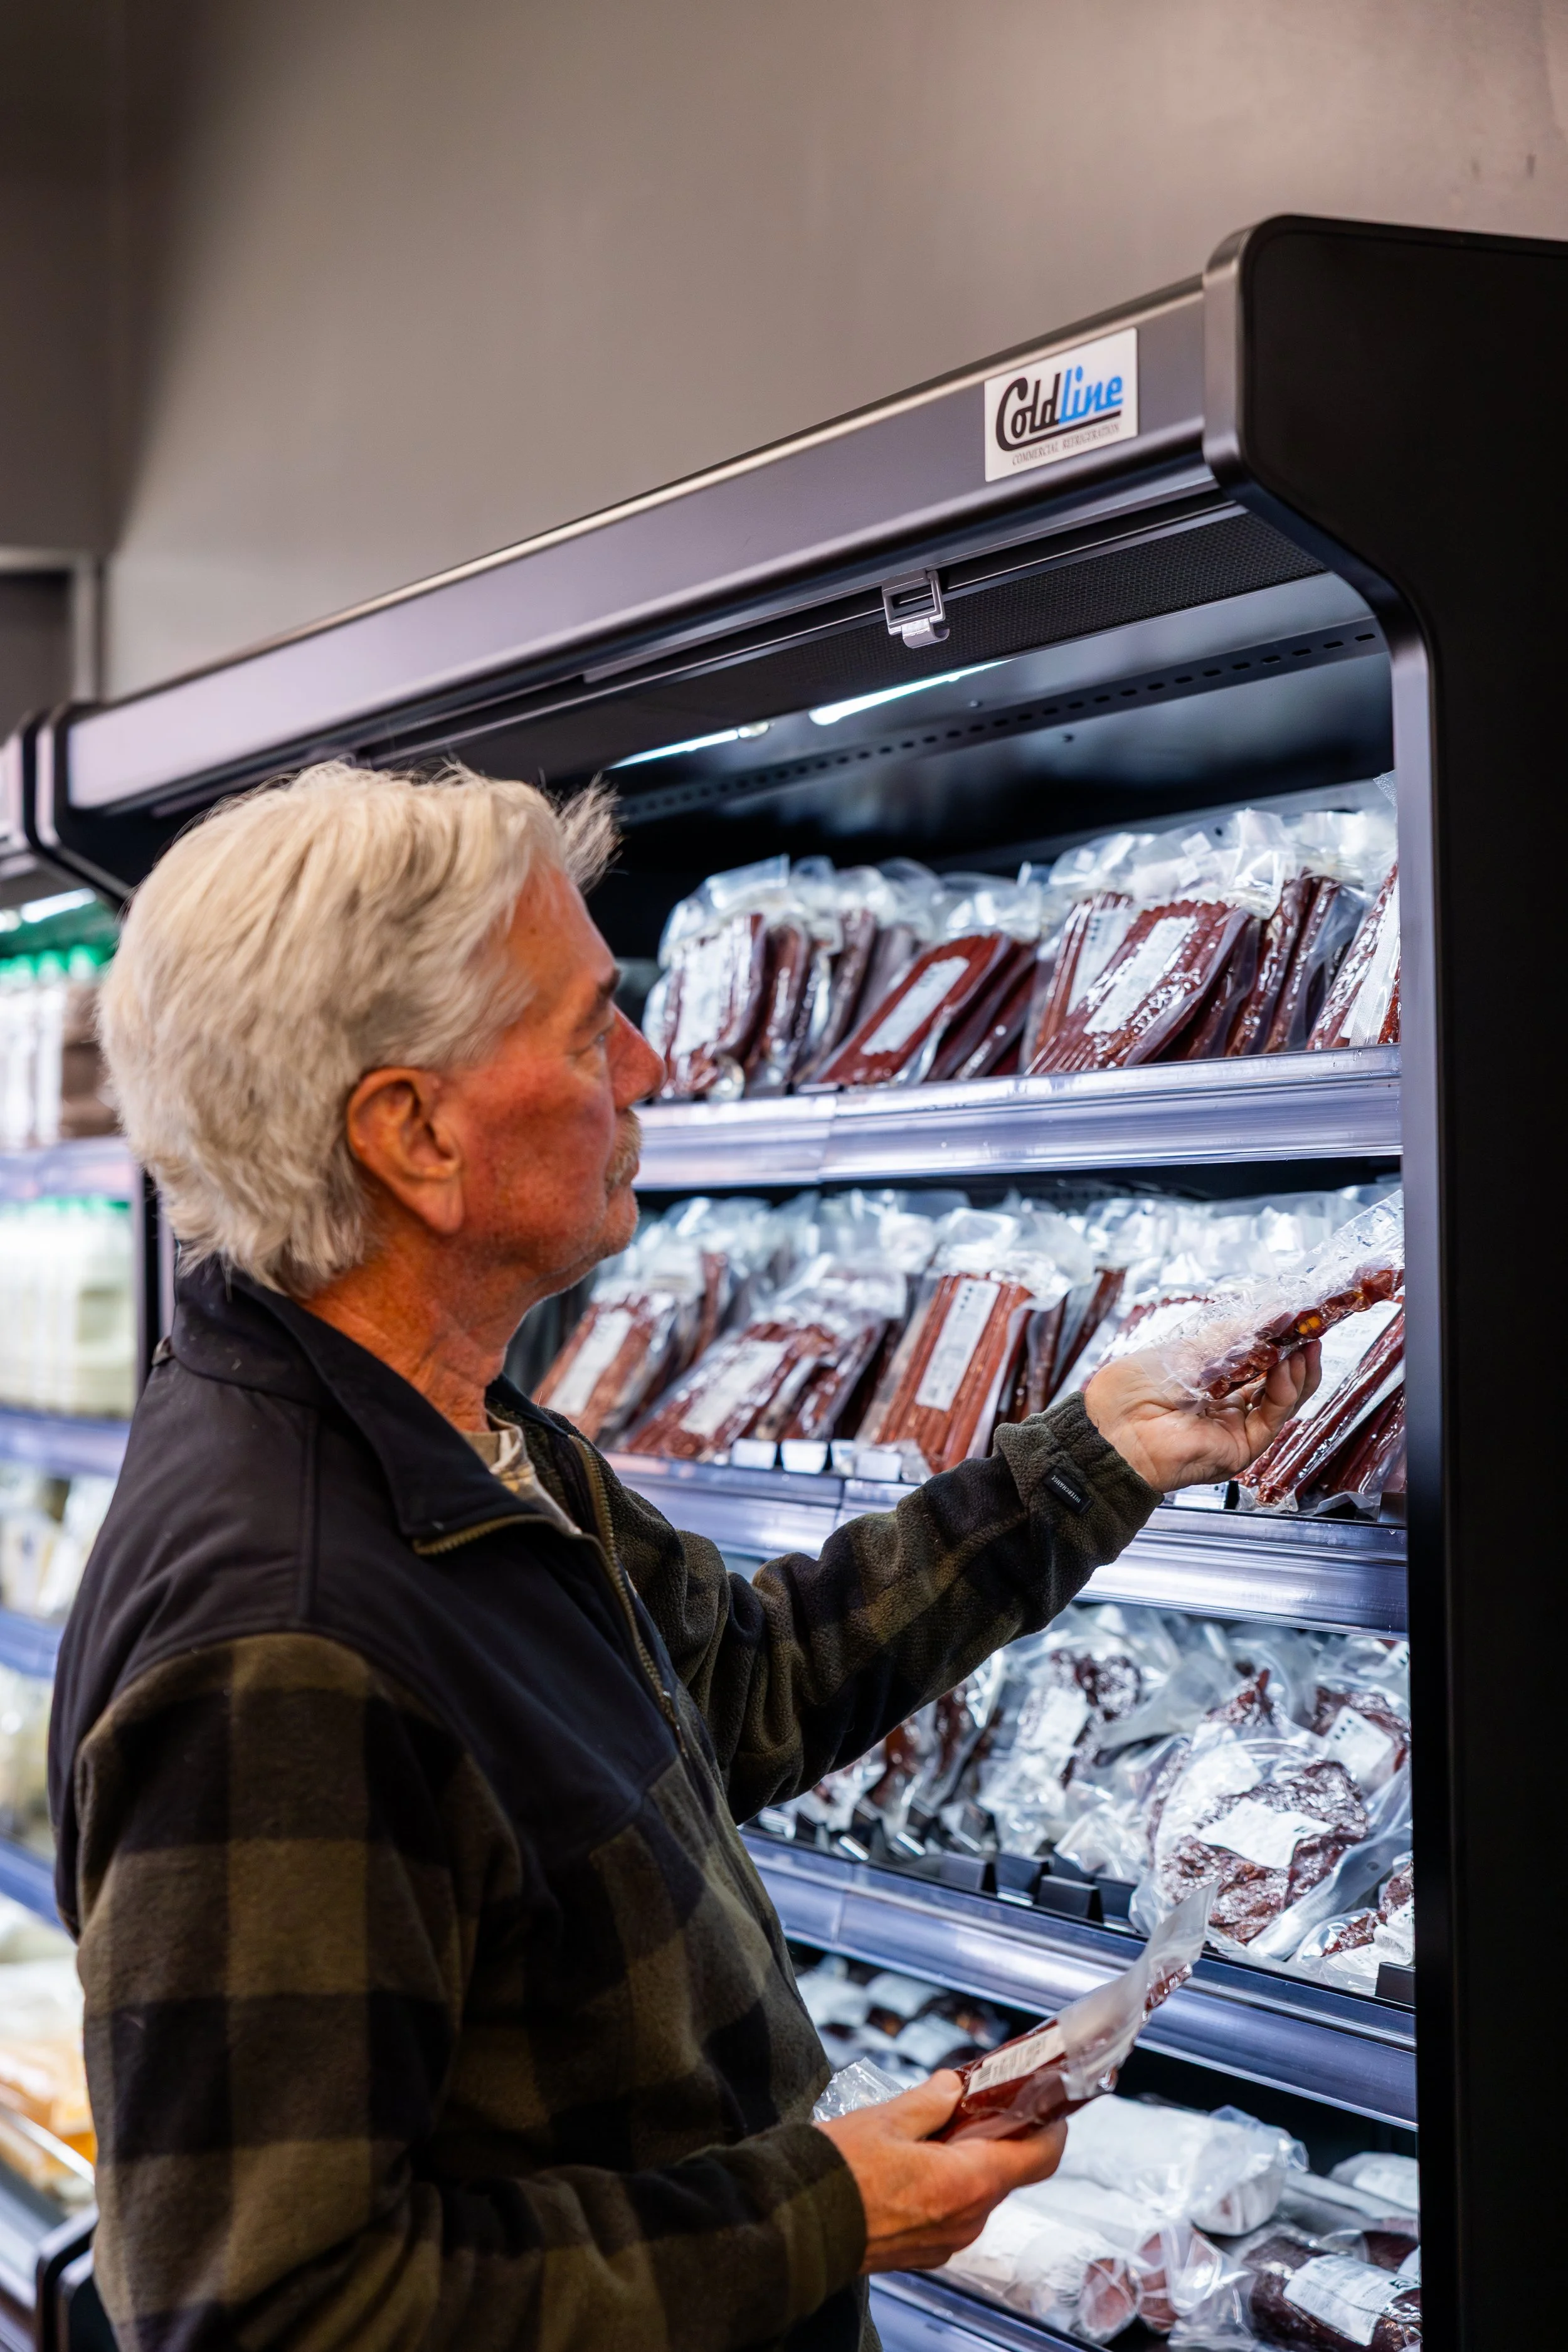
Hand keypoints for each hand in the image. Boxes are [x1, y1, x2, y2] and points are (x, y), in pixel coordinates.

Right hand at [815, 2071, 1065, 2272]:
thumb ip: (931, 2101)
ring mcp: (946, 2241)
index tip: (1043, 2101)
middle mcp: (966, 2220)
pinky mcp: (924, 2252)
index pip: (1039, 2157)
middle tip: (967, 2101)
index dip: (1050, 2126)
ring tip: (928, 2129)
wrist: (797, 2229)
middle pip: (1005, 2171)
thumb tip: (953, 2088)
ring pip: (976, 2192)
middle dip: (993, 2135)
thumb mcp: (887, 2118)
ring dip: (965, 2160)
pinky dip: (944, 2185)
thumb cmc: (838, 2175)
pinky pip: (951, 2213)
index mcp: (967, 2182)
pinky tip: (911, 2163)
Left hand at [1084, 1340, 1320, 1491]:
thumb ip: (1231, 1338)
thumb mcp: (1186, 1350)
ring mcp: (1234, 1429)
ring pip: (1282, 1402)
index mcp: (1210, 1385)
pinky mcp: (1239, 1448)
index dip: (1279, 1343)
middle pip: (1277, 1384)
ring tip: (1306, 1344)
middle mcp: (1226, 1409)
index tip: (1297, 1319)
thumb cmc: (1131, 1390)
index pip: (1256, 1364)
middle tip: (1312, 1328)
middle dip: (1297, 1355)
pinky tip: (1288, 1366)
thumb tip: (1270, 1315)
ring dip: (1298, 1370)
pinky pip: (1272, 1418)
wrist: (1112, 1427)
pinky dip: (1285, 1390)